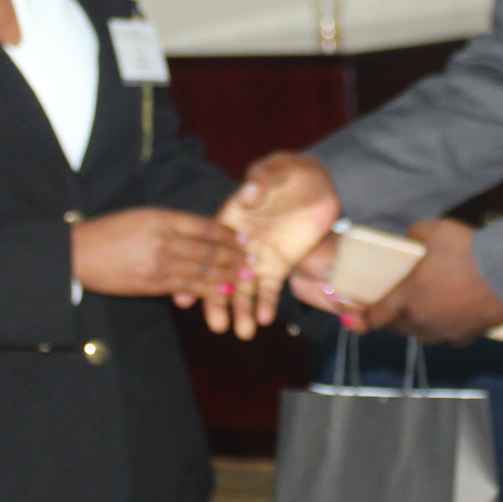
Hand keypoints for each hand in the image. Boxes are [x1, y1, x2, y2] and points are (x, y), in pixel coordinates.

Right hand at [71, 208, 247, 299]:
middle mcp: (164, 239)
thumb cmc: (108, 233)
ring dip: (228, 276)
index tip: (244, 239)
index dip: (229, 234)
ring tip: (246, 280)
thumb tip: (200, 233)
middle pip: (209, 249)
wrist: (78, 254)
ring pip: (202, 270)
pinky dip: (208, 290)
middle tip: (254, 262)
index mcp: (162, 217)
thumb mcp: (140, 218)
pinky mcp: (152, 284)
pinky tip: (222, 293)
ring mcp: (159, 263)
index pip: (205, 226)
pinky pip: (187, 287)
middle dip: (235, 257)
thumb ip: (169, 224)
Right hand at [212, 153, 341, 337]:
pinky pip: (271, 289)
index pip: (209, 247)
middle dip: (219, 300)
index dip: (197, 270)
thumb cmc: (291, 172)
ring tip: (242, 332)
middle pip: (224, 275)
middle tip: (217, 326)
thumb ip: (262, 179)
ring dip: (243, 309)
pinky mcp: (278, 266)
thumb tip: (248, 193)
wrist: (317, 184)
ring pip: (246, 287)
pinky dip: (267, 303)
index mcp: (231, 219)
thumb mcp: (278, 169)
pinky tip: (265, 319)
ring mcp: (258, 258)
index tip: (186, 294)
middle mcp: (240, 244)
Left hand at [358, 219, 502, 343]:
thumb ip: (415, 235)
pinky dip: (445, 326)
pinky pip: (447, 335)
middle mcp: (421, 320)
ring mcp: (444, 331)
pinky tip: (453, 312)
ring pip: (421, 334)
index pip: (375, 317)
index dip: (363, 317)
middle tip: (397, 300)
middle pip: (397, 327)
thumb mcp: (435, 230)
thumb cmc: (467, 250)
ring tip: (426, 306)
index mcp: (406, 297)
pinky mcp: (466, 337)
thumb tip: (411, 238)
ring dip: (418, 323)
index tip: (358, 315)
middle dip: (393, 316)